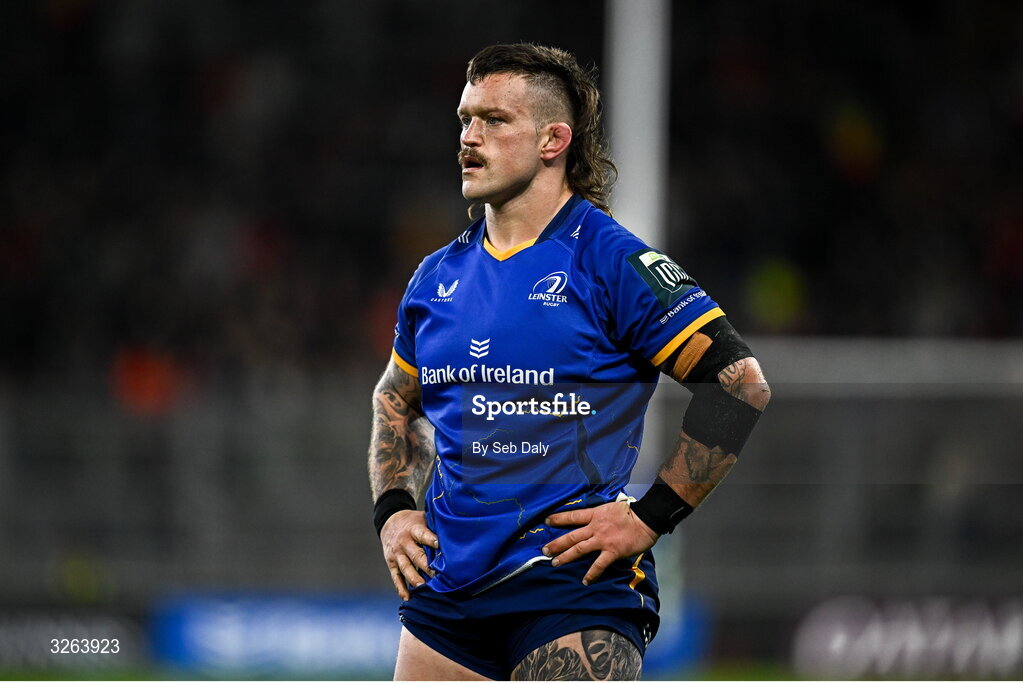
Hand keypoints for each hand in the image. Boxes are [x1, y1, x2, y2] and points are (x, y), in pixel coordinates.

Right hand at [379, 509, 438, 599]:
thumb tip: (455, 531)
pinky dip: (401, 588)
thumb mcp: (423, 517)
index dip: (432, 541)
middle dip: (427, 566)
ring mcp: (397, 554)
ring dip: (415, 578)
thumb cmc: (413, 521)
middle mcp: (404, 543)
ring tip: (424, 587)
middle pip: (416, 555)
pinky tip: (408, 597)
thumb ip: (435, 526)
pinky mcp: (392, 564)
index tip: (441, 547)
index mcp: (413, 529)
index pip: (423, 535)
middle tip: (438, 575)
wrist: (390, 522)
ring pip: (405, 568)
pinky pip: (396, 577)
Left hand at [542, 501, 658, 584]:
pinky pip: (599, 564)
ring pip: (579, 549)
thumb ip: (599, 515)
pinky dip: (591, 573)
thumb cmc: (631, 512)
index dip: (558, 519)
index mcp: (595, 515)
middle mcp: (595, 527)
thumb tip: (592, 519)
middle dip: (556, 543)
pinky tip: (585, 580)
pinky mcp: (612, 552)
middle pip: (571, 536)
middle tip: (544, 550)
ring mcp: (602, 540)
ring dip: (566, 556)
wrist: (646, 519)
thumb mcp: (610, 508)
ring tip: (555, 563)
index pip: (572, 516)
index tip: (546, 521)